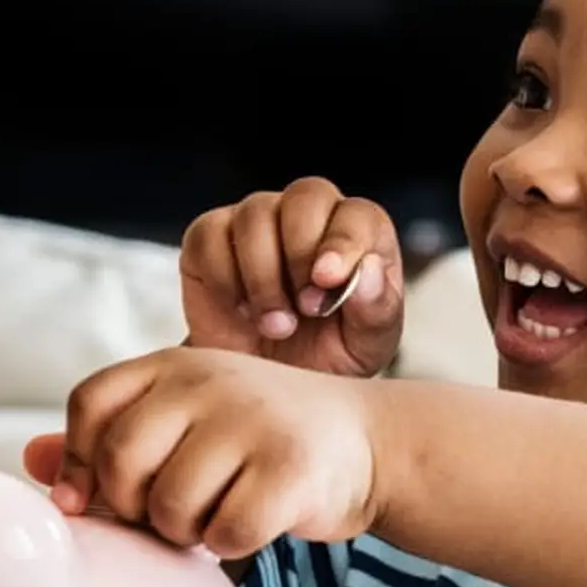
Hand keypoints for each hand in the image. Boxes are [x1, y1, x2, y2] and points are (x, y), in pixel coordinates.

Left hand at [24, 348, 382, 558]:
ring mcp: (253, 421)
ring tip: (216, 515)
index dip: (84, 461)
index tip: (101, 498)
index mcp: (175, 363)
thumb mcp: (191, 420)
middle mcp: (211, 381)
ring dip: (186, 532)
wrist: (372, 441)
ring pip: (171, 505)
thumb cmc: (263, 440)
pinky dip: (231, 545)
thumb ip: (114, 439)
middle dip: (134, 507)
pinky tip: (253, 525)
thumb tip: (32, 462)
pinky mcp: (291, 469)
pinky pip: (225, 533)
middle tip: (169, 516)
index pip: (93, 405)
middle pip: (123, 460)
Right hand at [180, 177, 403, 376]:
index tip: (328, 279)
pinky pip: (209, 236)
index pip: (356, 214)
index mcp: (358, 236)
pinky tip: (242, 311)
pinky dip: (224, 278)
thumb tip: (370, 270)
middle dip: (302, 253)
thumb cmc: (324, 358)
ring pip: (255, 215)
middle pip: (306, 196)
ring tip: (276, 325)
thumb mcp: (365, 347)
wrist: (266, 389)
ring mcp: (256, 223)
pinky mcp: (209, 239)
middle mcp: (307, 217)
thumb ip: (377, 309)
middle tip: (305, 308)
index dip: (343, 241)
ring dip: (264, 277)